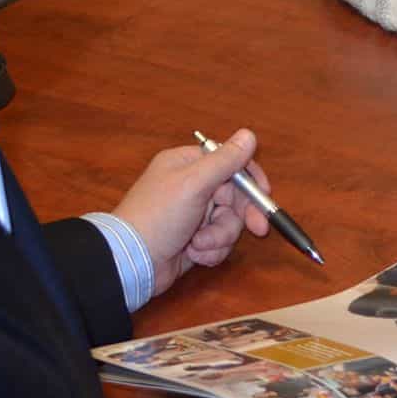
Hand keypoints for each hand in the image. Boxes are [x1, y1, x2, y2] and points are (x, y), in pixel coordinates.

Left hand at [110, 128, 271, 297]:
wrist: (131, 263)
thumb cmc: (159, 217)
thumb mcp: (193, 184)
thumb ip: (225, 161)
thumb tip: (249, 134)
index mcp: (188, 164)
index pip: (231, 163)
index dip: (251, 180)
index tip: (265, 195)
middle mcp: (191, 186)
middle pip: (235, 196)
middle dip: (238, 216)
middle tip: (257, 230)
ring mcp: (193, 214)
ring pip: (229, 222)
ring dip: (220, 236)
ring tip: (199, 245)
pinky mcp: (194, 239)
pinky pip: (219, 241)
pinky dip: (211, 250)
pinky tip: (194, 254)